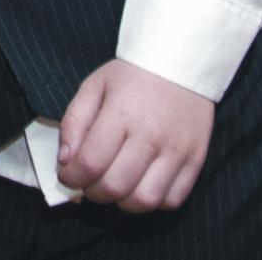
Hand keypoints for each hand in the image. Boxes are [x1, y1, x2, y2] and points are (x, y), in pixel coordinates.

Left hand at [57, 59, 215, 210]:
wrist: (180, 60)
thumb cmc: (133, 75)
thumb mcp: (95, 86)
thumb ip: (74, 121)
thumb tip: (65, 160)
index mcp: (122, 111)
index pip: (91, 163)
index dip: (72, 177)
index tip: (68, 175)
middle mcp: (151, 134)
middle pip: (116, 187)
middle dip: (94, 193)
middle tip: (90, 182)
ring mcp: (177, 149)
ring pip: (144, 201)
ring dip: (123, 202)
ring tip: (117, 185)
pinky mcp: (196, 159)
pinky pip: (172, 200)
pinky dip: (154, 202)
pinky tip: (142, 185)